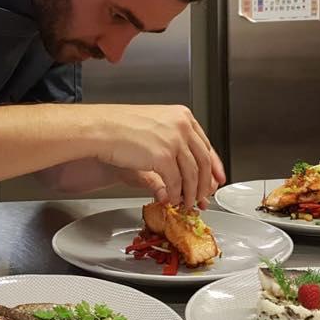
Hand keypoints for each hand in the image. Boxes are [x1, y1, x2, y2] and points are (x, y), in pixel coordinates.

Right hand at [91, 104, 224, 211]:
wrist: (101, 128)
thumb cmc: (119, 127)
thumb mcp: (155, 127)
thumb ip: (173, 143)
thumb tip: (187, 165)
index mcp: (182, 116)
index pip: (205, 144)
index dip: (214, 165)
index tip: (218, 178)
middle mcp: (182, 126)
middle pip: (203, 161)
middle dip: (205, 184)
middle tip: (204, 197)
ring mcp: (174, 140)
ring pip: (192, 174)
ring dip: (191, 193)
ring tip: (187, 203)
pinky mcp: (163, 156)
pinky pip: (176, 182)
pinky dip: (176, 195)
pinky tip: (172, 200)